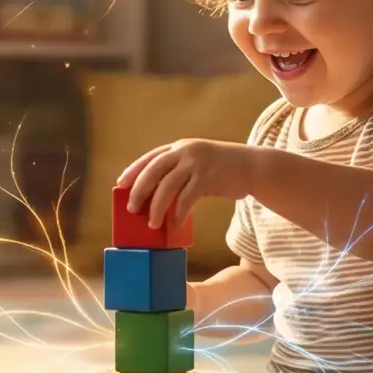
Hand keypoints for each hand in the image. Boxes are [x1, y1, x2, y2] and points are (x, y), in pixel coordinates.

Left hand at [117, 138, 254, 230]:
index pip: (150, 158)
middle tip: (131, 208)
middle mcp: (185, 151)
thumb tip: (156, 195)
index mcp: (180, 147)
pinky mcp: (208, 178)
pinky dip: (178, 213)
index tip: (120, 184)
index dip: (133, 170)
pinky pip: (186, 198)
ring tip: (151, 223)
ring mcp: (197, 163)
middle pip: (153, 170)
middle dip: (139, 190)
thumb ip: (179, 172)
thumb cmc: (222, 169)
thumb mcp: (198, 163)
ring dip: (156, 207)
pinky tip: (174, 225)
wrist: (253, 166)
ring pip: (167, 186)